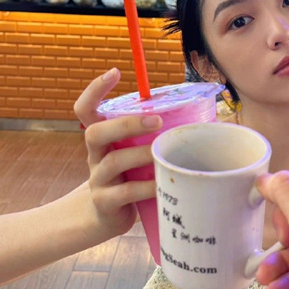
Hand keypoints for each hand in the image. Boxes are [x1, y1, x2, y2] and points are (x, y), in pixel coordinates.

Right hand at [74, 68, 161, 238]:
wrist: (102, 216)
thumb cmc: (126, 176)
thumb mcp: (130, 153)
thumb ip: (149, 138)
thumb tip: (202, 119)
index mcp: (102, 139)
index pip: (86, 109)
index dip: (95, 90)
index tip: (115, 72)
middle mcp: (95, 155)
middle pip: (95, 132)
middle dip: (126, 123)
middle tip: (156, 120)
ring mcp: (98, 179)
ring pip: (112, 161)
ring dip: (140, 155)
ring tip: (162, 154)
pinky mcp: (105, 202)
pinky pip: (125, 192)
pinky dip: (146, 186)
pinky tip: (161, 186)